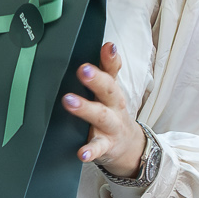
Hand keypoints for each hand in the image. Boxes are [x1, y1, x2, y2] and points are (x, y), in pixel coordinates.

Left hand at [61, 42, 143, 177]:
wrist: (129, 147)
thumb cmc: (112, 113)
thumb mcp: (109, 92)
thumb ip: (104, 70)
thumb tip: (100, 44)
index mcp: (112, 91)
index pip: (113, 71)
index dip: (111, 58)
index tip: (107, 46)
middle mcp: (114, 106)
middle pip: (109, 90)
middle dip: (97, 80)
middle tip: (83, 69)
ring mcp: (111, 126)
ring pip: (100, 116)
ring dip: (85, 109)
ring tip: (69, 101)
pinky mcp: (106, 146)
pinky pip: (98, 148)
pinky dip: (90, 151)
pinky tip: (81, 153)